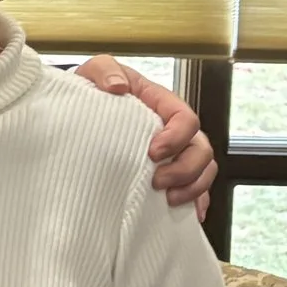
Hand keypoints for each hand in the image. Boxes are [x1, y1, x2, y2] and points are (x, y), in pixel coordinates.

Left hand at [74, 54, 215, 215]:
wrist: (81, 110)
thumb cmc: (94, 89)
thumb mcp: (96, 71)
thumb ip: (105, 71)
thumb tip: (117, 86)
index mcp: (162, 104)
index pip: (186, 119)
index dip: (177, 138)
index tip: (153, 153)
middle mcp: (175, 130)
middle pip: (202, 150)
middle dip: (186, 169)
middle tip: (158, 183)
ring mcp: (175, 152)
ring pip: (204, 171)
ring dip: (193, 188)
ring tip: (168, 200)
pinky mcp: (169, 172)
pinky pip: (195, 189)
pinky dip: (195, 202)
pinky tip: (187, 216)